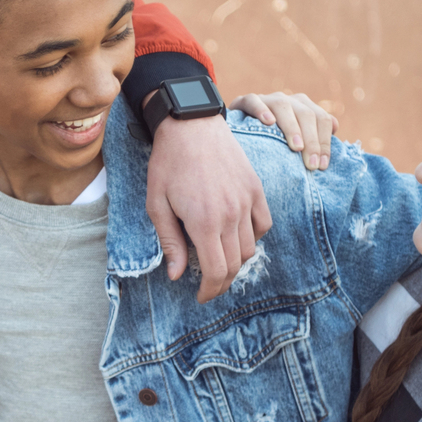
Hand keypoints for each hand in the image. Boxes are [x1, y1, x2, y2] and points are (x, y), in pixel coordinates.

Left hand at [145, 109, 272, 302]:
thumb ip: (170, 242)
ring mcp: (247, 201)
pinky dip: (254, 237)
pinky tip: (237, 236)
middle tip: (209, 286)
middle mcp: (230, 215)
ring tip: (220, 261)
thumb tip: (177, 275)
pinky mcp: (256, 189)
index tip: (201, 296)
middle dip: (221, 282)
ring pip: (251, 247)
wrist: (191, 125)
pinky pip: (264, 224)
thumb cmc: (167, 164)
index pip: (216, 271)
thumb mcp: (157, 205)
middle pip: (235, 265)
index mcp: (204, 222)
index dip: (210, 291)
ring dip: (236, 261)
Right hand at [228, 91, 338, 171]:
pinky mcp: (245, 101)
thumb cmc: (270, 142)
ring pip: (284, 105)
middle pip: (306, 114)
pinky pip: (254, 100)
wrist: (237, 134)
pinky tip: (268, 123)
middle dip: (312, 140)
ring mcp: (267, 99)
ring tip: (296, 147)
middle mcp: (288, 100)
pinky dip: (262, 110)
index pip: (321, 119)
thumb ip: (314, 134)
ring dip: (292, 127)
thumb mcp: (294, 141)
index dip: (324, 142)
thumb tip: (335, 126)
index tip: (322, 166)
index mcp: (303, 107)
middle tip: (311, 165)